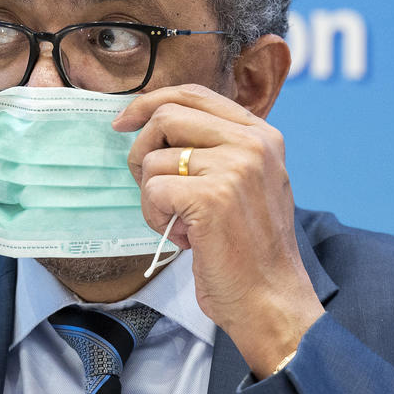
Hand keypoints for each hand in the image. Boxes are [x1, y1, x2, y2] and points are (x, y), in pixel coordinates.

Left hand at [113, 84, 323, 378]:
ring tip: (181, 223)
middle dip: (141, 150)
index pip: (194, 93)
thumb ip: (214, 147)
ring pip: (154, 158)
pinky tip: (183, 238)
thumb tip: (153, 120)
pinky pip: (152, 190)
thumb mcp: (245, 181)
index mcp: (261, 134)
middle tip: (149, 186)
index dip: (150, 102)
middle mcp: (252, 143)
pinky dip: (155, 217)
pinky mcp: (211, 196)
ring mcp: (234, 167)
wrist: (270, 299)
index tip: (123, 121)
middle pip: (166, 116)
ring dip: (153, 196)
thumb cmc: (248, 248)